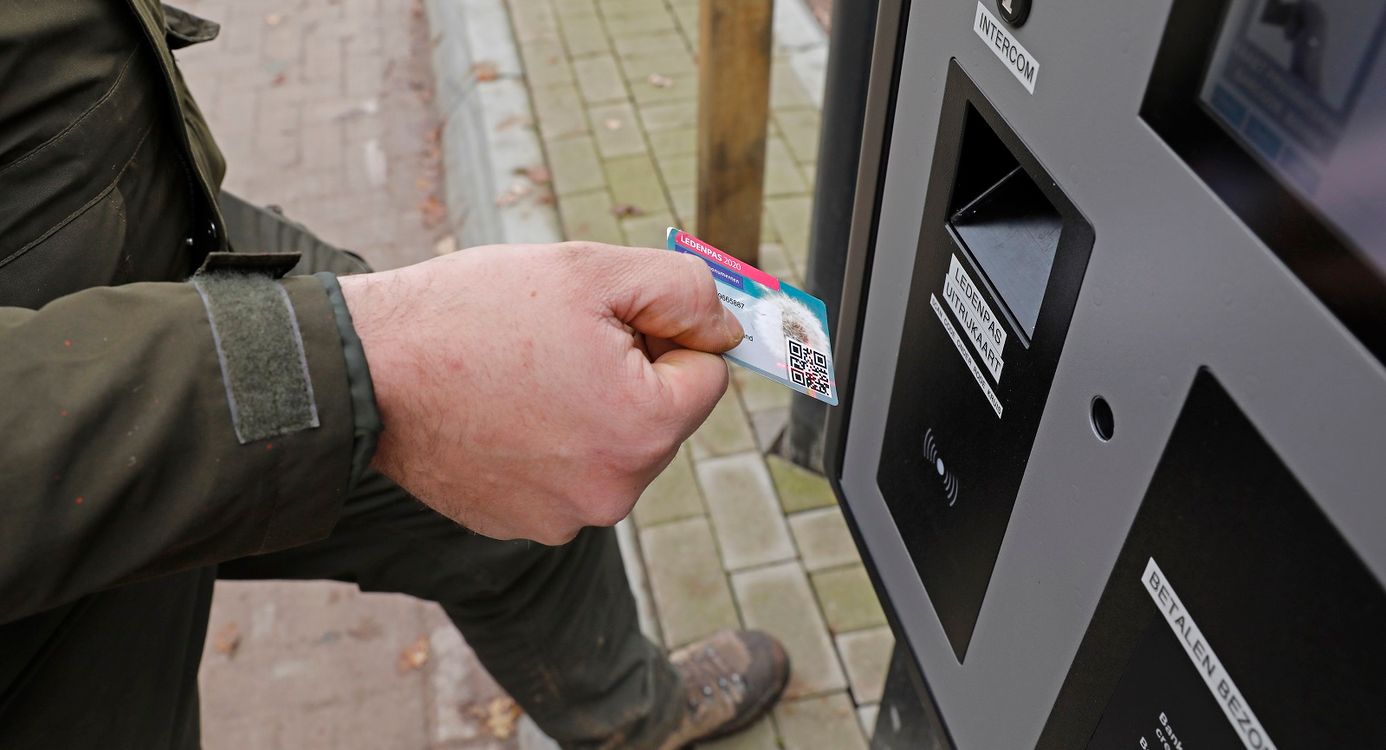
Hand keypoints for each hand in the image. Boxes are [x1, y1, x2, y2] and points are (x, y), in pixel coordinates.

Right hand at [338, 241, 742, 544]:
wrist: (367, 368)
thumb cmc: (474, 313)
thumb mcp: (594, 270)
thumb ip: (686, 293)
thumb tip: (728, 330)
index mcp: (644, 430)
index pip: (706, 375)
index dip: (663, 333)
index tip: (606, 320)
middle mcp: (613, 492)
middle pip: (661, 417)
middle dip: (628, 373)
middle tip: (557, 343)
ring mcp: (563, 518)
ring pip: (613, 446)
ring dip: (587, 408)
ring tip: (521, 375)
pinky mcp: (521, 525)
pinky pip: (565, 473)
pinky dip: (546, 442)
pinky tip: (500, 410)